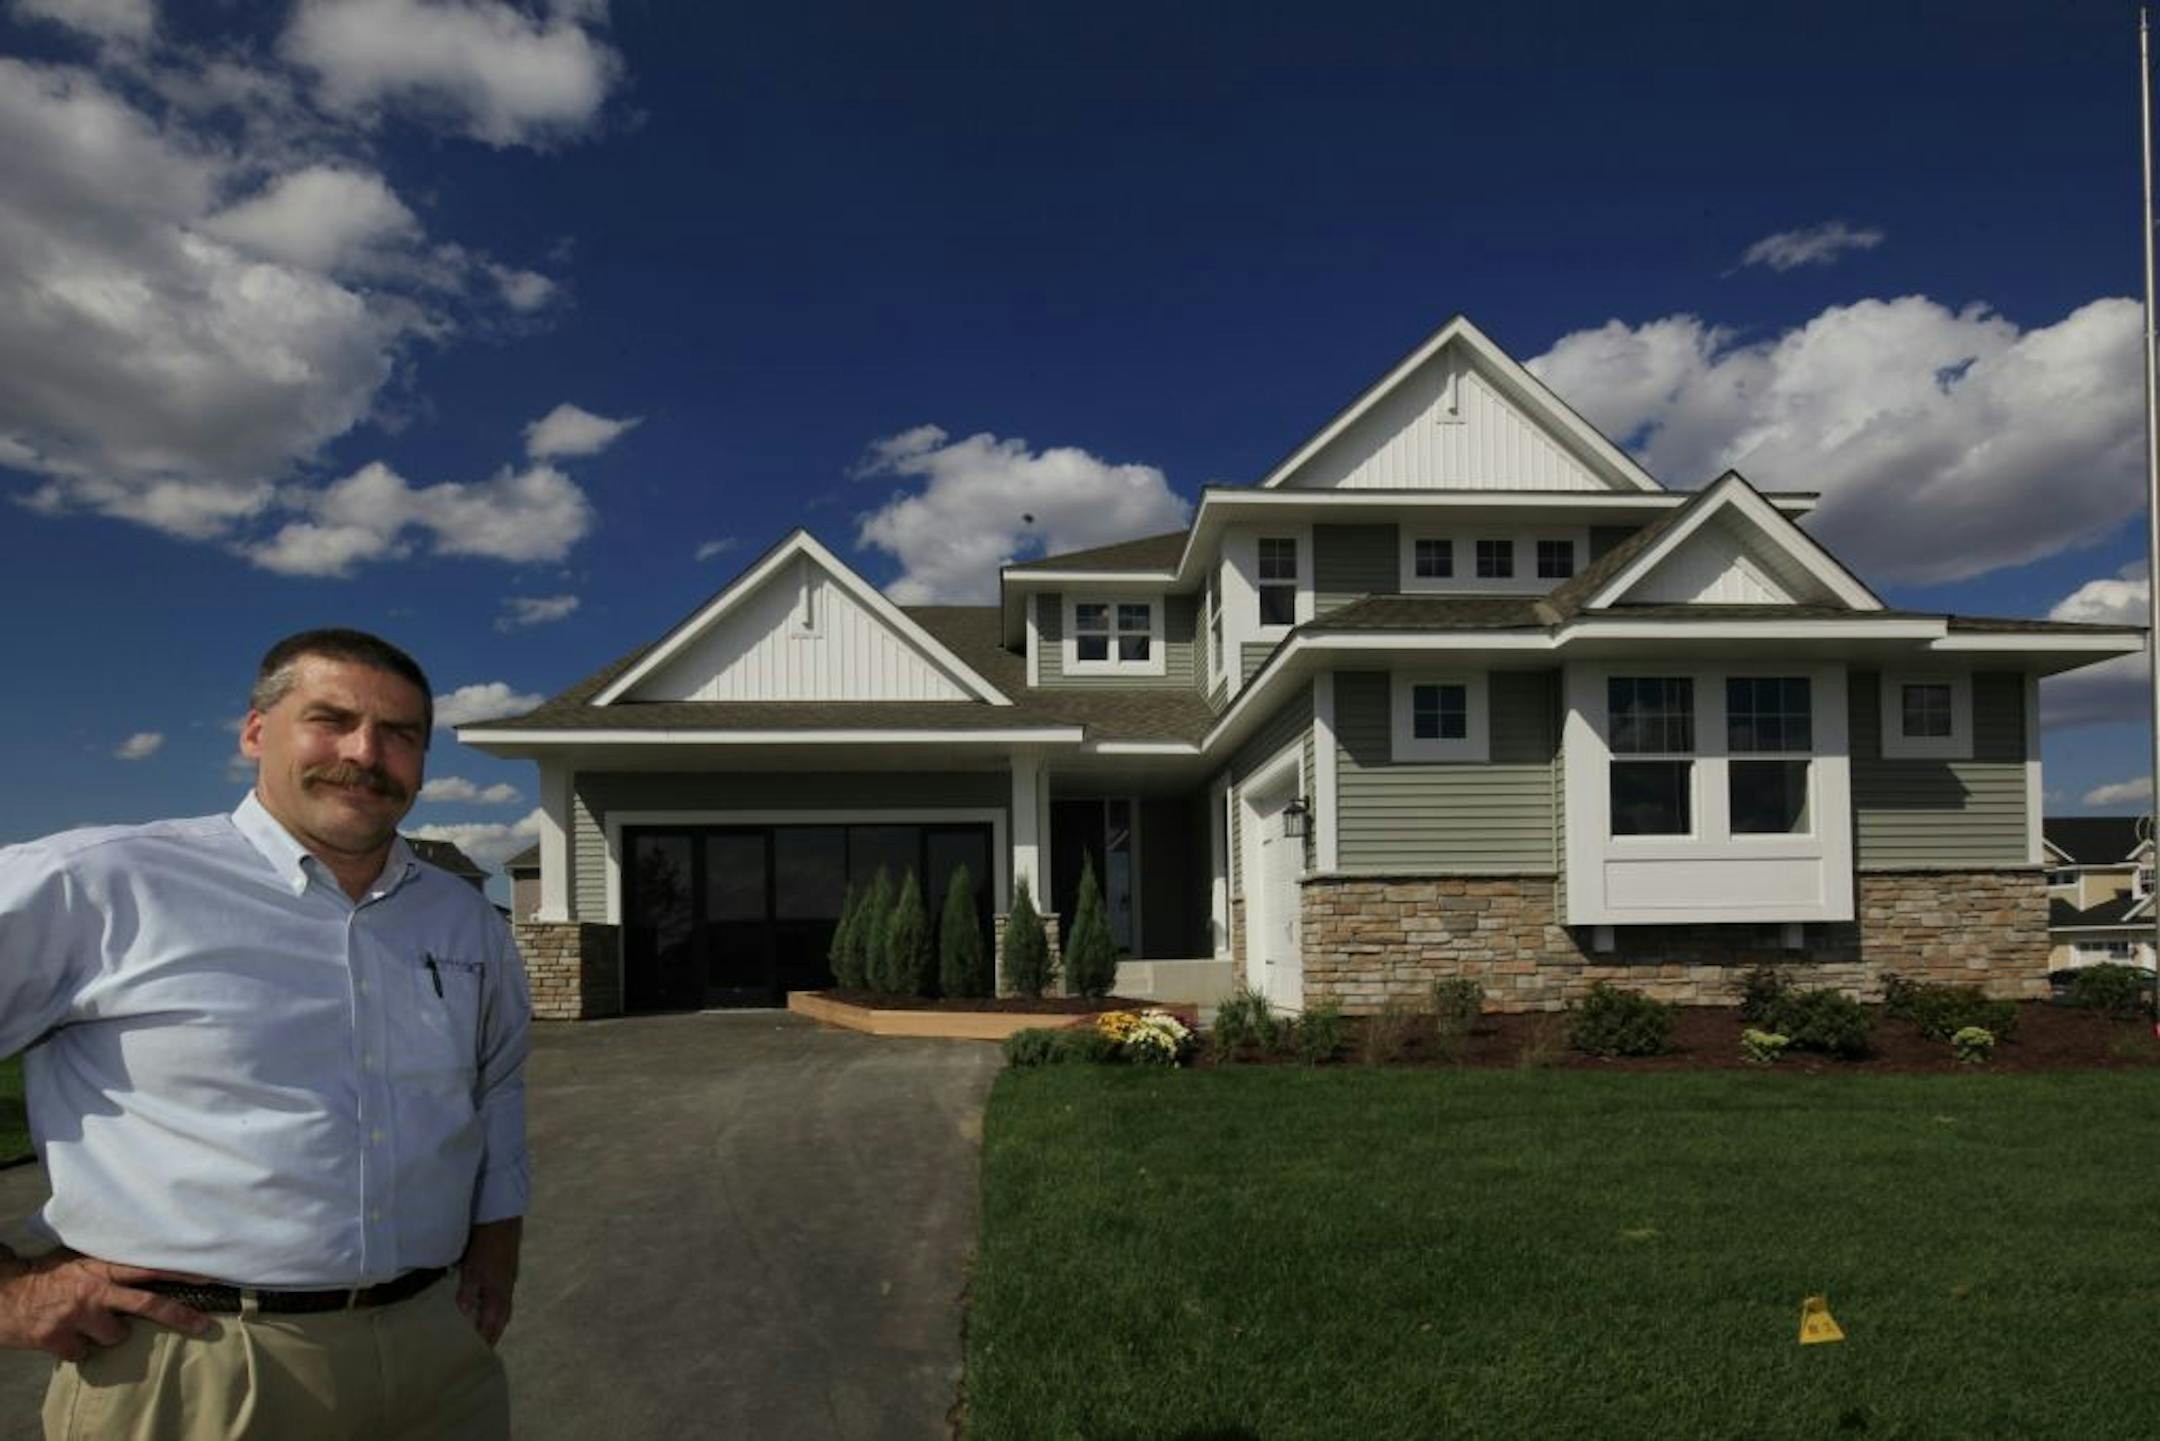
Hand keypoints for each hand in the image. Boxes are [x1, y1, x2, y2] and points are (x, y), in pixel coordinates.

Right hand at [0, 1251, 212, 1361]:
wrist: (4, 1294)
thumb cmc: (45, 1276)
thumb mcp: (80, 1261)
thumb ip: (108, 1264)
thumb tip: (142, 1261)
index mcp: (102, 1269)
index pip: (151, 1269)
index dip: (182, 1273)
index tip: (211, 1277)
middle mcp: (95, 1290)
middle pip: (149, 1305)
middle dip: (180, 1316)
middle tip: (204, 1325)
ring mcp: (78, 1316)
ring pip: (115, 1337)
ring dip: (105, 1335)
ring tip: (85, 1321)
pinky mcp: (59, 1339)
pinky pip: (83, 1354)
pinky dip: (76, 1349)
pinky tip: (62, 1336)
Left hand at [456, 1218, 520, 1347]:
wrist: (503, 1222)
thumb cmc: (488, 1246)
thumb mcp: (473, 1270)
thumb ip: (468, 1293)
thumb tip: (462, 1316)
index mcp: (499, 1297)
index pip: (492, 1328)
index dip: (485, 1343)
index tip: (476, 1357)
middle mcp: (506, 1293)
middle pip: (499, 1322)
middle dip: (491, 1336)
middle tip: (479, 1349)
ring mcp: (508, 1283)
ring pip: (501, 1310)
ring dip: (493, 1322)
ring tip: (481, 1331)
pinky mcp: (506, 1274)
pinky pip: (500, 1299)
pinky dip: (493, 1309)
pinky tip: (484, 1305)